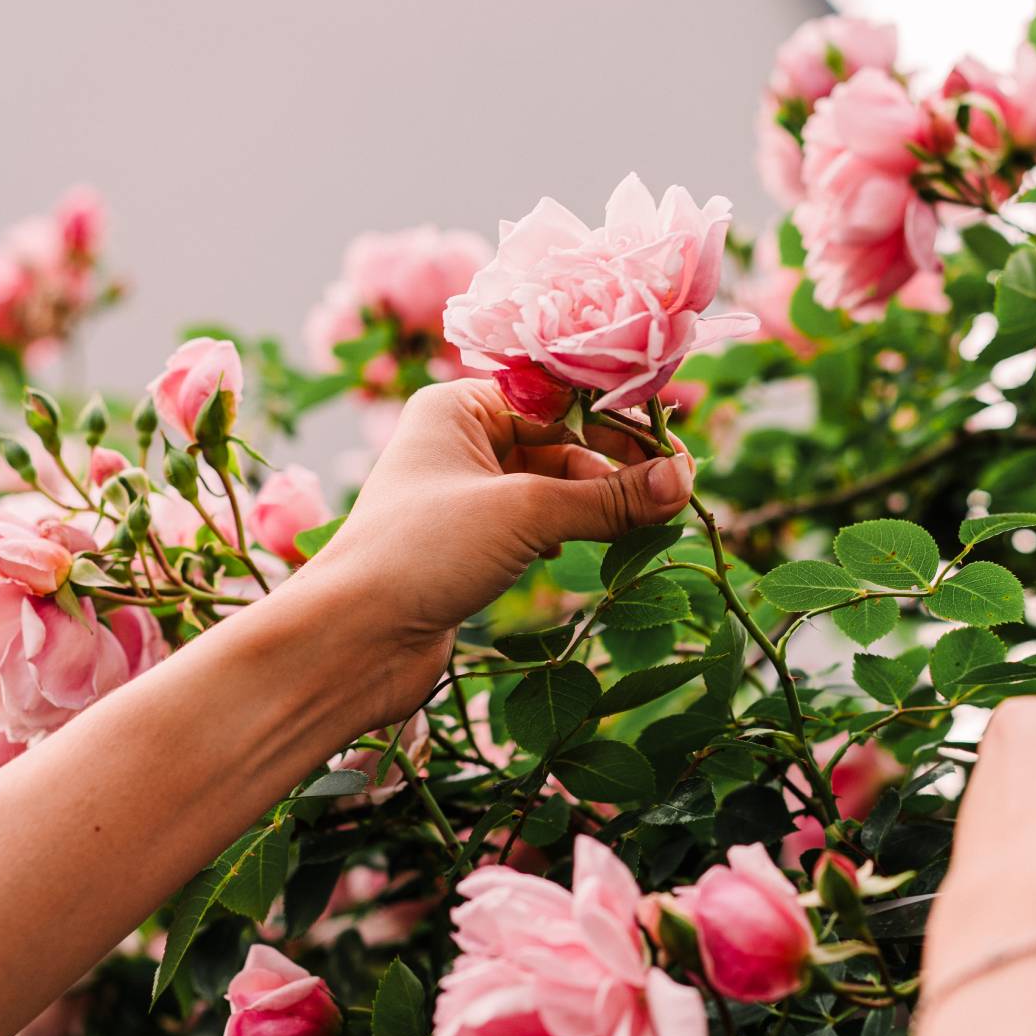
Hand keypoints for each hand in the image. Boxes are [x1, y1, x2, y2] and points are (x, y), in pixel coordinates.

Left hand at [290, 380, 693, 728]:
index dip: (616, 412)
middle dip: (616, 464)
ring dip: (600, 502)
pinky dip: (574, 532)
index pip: (558, 393)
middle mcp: (461, 441)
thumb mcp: (526, 514)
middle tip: (674, 488)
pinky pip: (541, 524)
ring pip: (555, 485)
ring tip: (646, 522)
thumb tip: (685, 481)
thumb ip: (609, 498)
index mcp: (460, 406)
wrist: (351, 642)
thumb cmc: (421, 553)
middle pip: (564, 439)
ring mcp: (467, 495)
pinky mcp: (473, 545)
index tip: (674, 438)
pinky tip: (598, 548)